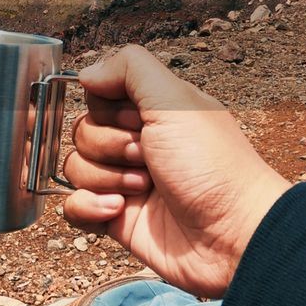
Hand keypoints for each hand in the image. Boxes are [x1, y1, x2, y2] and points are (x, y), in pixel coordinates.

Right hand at [62, 44, 289, 297]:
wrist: (232, 236)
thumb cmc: (213, 165)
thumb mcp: (175, 101)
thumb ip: (130, 69)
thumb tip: (88, 72)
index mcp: (154, 111)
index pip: (99, 95)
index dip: (109, 107)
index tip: (138, 119)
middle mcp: (138, 143)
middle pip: (83, 131)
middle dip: (110, 145)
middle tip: (146, 157)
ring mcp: (125, 182)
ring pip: (76, 167)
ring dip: (106, 177)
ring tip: (143, 189)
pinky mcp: (116, 218)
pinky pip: (73, 206)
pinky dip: (89, 207)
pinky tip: (118, 211)